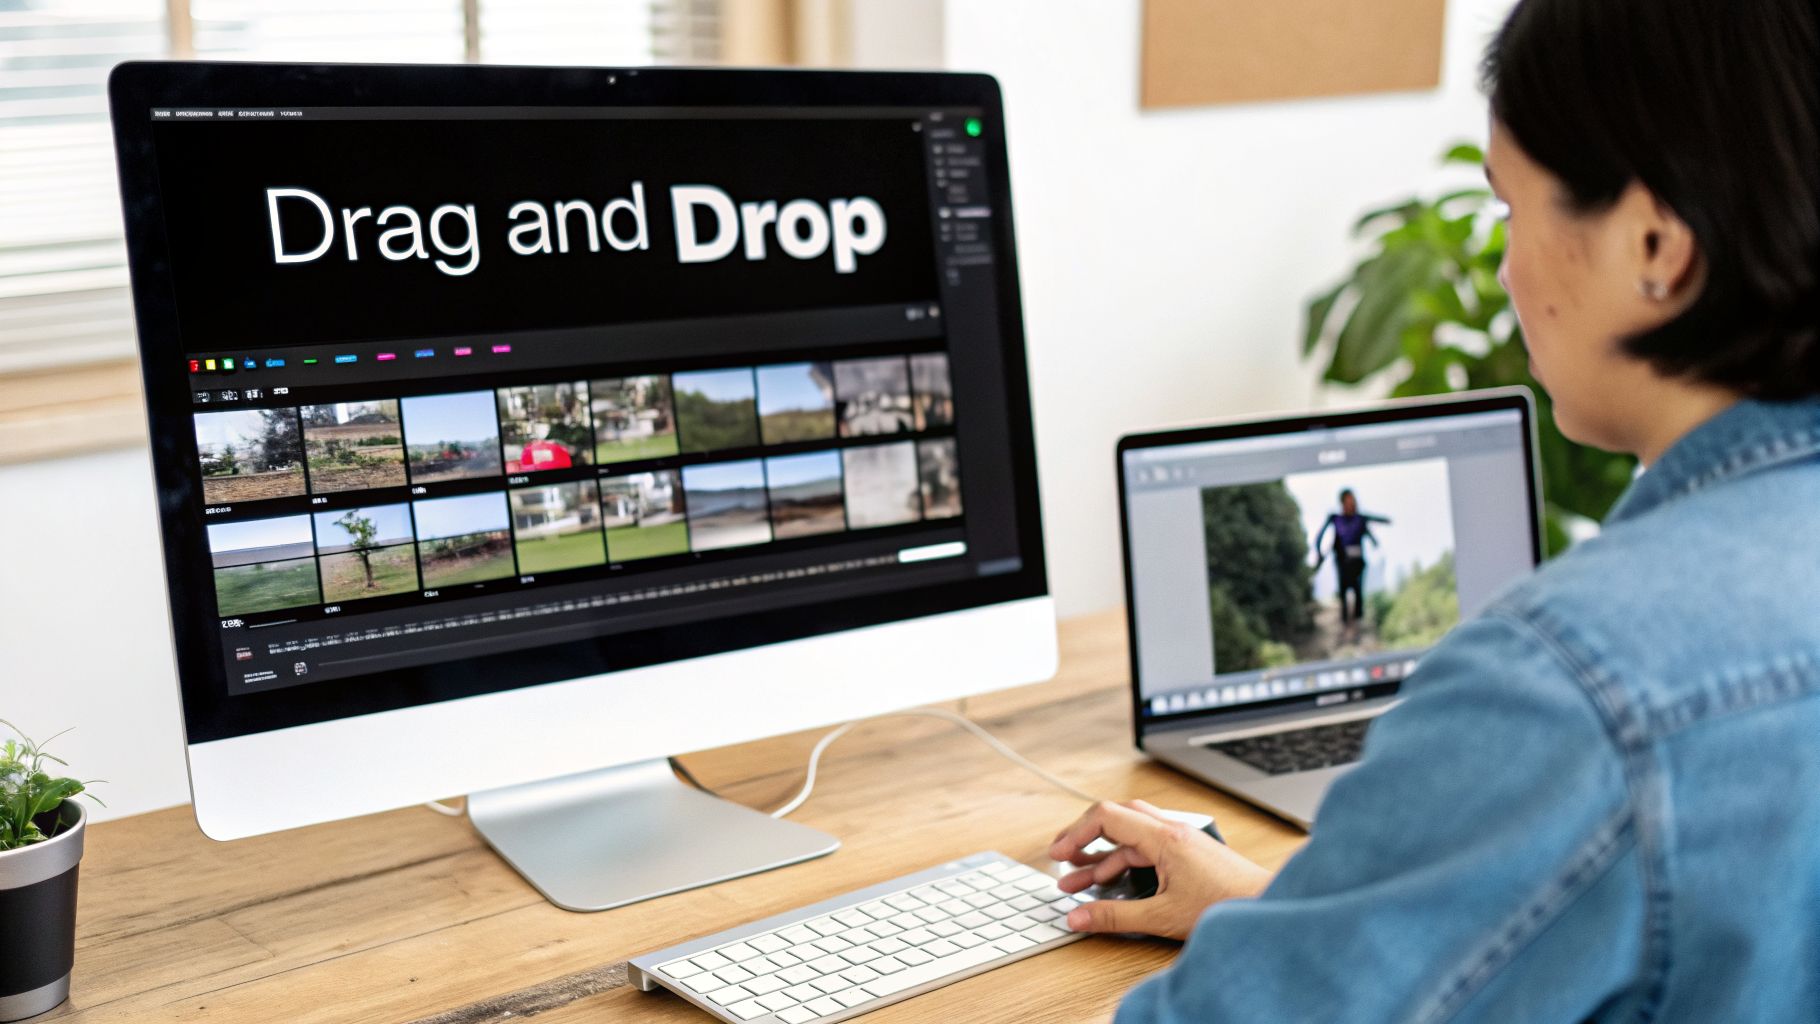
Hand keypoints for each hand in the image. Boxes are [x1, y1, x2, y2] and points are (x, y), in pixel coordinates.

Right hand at [1047, 799, 1273, 940]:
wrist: (1268, 907)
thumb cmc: (1227, 906)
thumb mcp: (1162, 917)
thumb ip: (1115, 917)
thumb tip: (1079, 918)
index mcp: (1165, 838)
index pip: (1107, 817)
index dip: (1075, 833)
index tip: (1057, 854)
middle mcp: (1172, 831)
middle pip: (1117, 818)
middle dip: (1084, 837)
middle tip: (1061, 857)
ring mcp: (1181, 841)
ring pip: (1131, 837)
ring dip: (1102, 855)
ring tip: (1077, 880)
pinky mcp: (1188, 854)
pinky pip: (1146, 850)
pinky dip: (1123, 863)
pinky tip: (1112, 883)